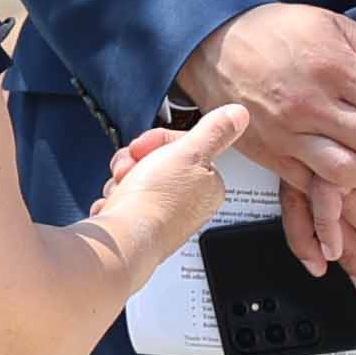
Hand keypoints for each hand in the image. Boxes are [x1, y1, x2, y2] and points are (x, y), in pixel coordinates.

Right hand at [92, 103, 254, 272]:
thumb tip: (239, 114)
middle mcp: (191, 204)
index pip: (184, 147)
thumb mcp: (188, 151)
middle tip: (129, 168)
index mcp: (209, 185)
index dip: (158, 142)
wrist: (124, 240)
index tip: (143, 146)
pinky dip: (116, 200)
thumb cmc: (156, 200)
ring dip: (123, 179)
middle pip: (158, 162)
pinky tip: (116, 204)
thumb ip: (214, 131)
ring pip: (138, 180)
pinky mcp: (142, 228)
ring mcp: (165, 217)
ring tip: (121, 188)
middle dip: (136, 161)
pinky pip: (125, 202)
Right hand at [181, 3, 355, 276]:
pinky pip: (314, 185)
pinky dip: (337, 185)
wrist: (212, 47)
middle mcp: (312, 105)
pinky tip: (344, 169)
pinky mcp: (273, 155)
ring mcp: (290, 134)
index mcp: (333, 69)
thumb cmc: (273, 33)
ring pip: (350, 173)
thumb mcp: (332, 23)